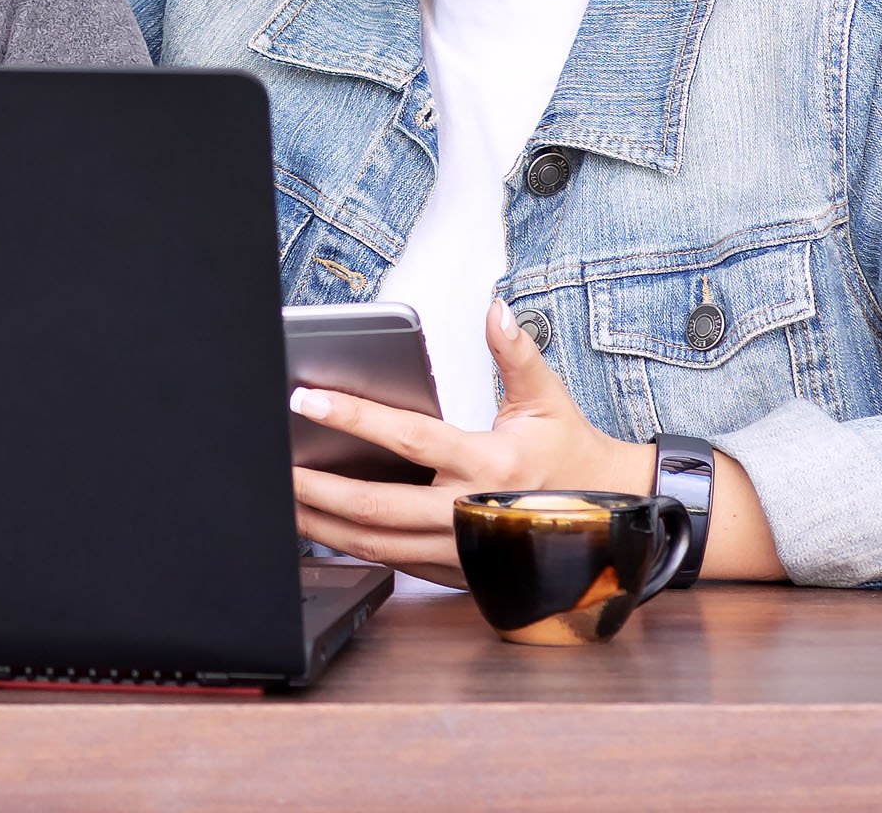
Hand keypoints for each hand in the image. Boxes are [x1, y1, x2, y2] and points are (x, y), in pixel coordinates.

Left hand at [288, 299, 655, 586]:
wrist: (611, 522)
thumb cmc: (572, 457)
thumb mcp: (548, 403)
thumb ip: (516, 356)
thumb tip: (496, 309)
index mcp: (492, 463)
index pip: (409, 437)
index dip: (354, 417)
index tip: (306, 400)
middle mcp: (472, 512)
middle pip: (377, 505)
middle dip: (315, 487)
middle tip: (270, 465)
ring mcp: (462, 550)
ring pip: (375, 543)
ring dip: (320, 523)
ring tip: (277, 497)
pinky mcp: (454, 572)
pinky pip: (389, 561)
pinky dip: (346, 545)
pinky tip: (313, 526)